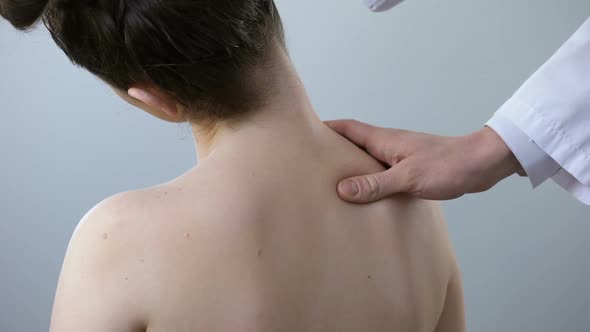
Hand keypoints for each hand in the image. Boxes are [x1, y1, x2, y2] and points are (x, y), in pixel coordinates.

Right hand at [325, 120, 523, 202]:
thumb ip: (374, 184)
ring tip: (332, 183)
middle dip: (332, 149)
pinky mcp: (410, 169)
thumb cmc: (448, 165)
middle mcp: (389, 145)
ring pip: (367, 159)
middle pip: (353, 142)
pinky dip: (370, 181)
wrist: (481, 165)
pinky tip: (367, 197)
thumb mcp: (407, 177)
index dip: (325, 128)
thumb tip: (341, 188)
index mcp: (384, 140)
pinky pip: (382, 172)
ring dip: (351, 167)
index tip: (304, 132)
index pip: (347, 127)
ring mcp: (400, 157)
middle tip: (312, 163)